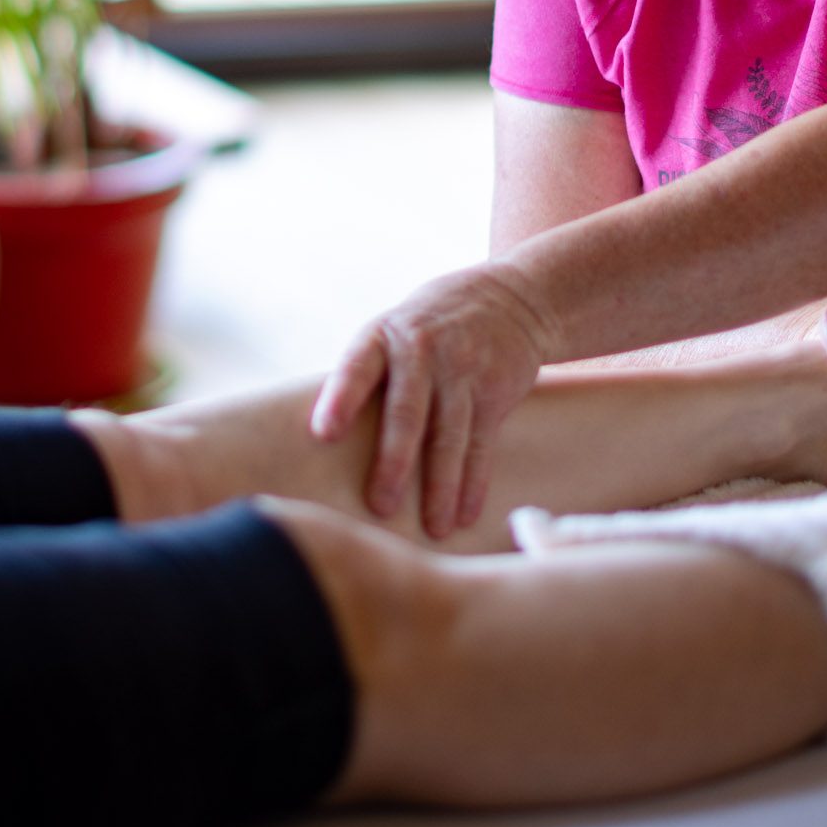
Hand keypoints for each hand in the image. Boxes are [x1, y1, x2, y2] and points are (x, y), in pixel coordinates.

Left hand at [310, 263, 549, 537]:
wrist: (511, 298)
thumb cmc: (428, 327)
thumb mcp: (393, 331)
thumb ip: (365, 376)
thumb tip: (315, 446)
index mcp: (383, 335)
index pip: (358, 367)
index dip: (341, 398)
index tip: (323, 434)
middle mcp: (424, 350)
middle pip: (408, 412)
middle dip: (394, 461)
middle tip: (381, 506)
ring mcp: (464, 370)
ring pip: (449, 437)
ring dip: (441, 487)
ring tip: (432, 528)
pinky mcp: (495, 391)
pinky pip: (481, 444)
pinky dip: (473, 482)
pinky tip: (465, 514)